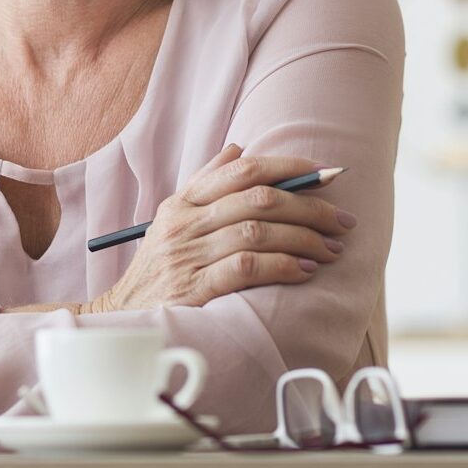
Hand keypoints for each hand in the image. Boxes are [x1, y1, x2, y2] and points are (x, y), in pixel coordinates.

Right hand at [81, 145, 355, 313]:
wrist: (124, 319)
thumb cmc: (158, 269)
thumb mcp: (172, 221)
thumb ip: (205, 184)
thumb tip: (239, 148)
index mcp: (182, 202)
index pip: (241, 170)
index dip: (288, 168)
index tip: (325, 174)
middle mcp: (184, 222)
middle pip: (257, 199)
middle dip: (309, 206)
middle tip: (342, 220)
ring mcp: (187, 255)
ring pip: (257, 232)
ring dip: (303, 238)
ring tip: (331, 249)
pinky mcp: (194, 289)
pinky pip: (247, 268)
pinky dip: (282, 266)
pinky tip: (304, 270)